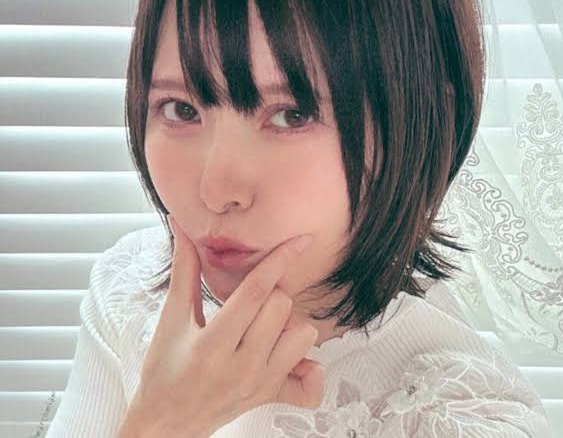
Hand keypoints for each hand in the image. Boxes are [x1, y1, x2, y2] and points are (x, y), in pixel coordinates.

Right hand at [127, 214, 325, 437]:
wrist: (166, 422)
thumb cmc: (164, 370)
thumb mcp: (171, 319)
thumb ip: (184, 271)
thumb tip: (182, 230)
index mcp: (214, 343)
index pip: (257, 291)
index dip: (280, 259)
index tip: (299, 241)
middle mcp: (243, 365)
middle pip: (282, 306)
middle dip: (270, 293)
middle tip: (249, 301)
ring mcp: (261, 384)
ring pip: (302, 334)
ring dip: (287, 322)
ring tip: (263, 325)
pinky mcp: (271, 397)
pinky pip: (311, 382)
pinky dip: (308, 365)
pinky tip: (287, 354)